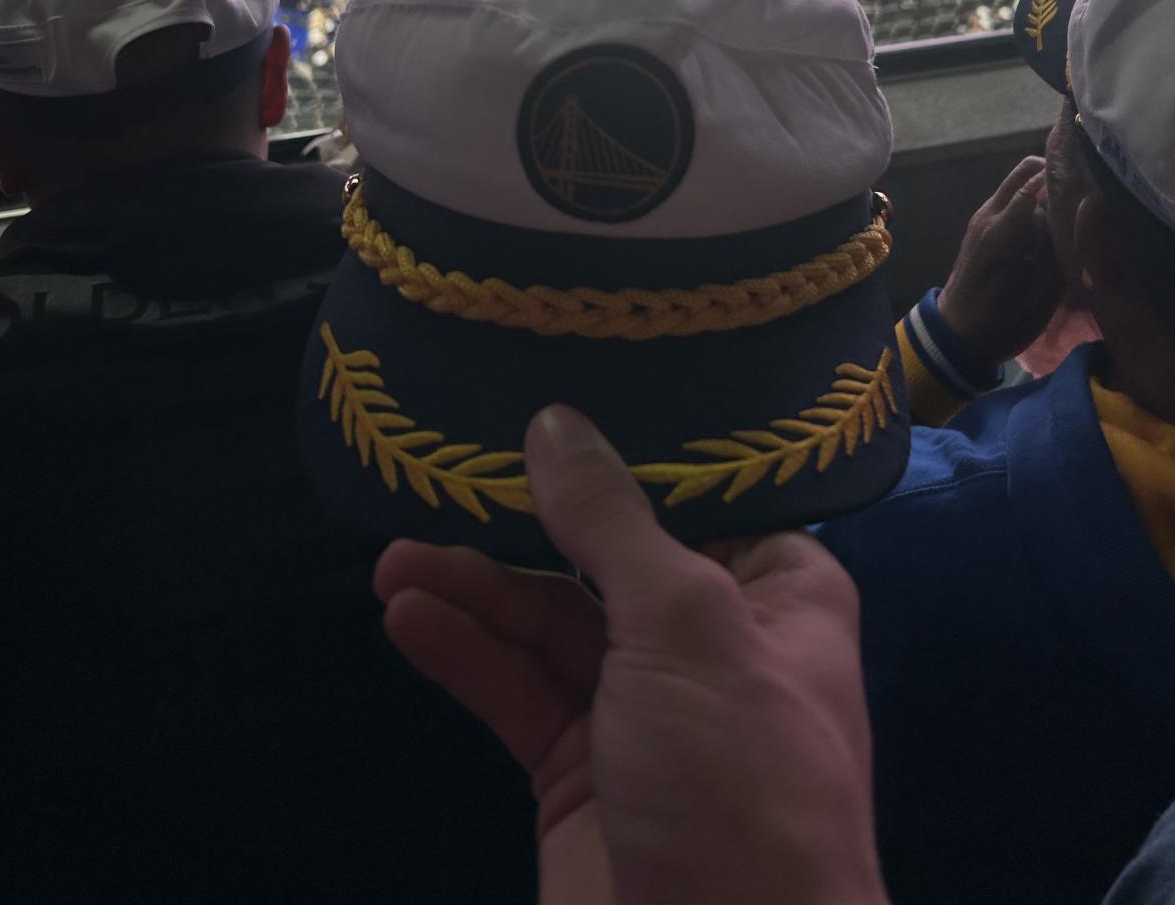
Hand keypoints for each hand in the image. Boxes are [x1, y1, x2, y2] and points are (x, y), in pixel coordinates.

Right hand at [375, 406, 889, 904]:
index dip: (624, 451)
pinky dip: (466, 654)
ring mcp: (644, 713)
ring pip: (550, 624)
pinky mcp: (581, 776)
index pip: (699, 496)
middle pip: (607, 555)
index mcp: (780, 593)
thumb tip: (555, 421)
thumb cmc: (736, 777)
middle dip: (526, 520)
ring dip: (477, 591)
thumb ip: (610, 520)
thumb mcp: (682, 621)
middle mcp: (714, 641)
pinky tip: (409, 616)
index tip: (545, 398)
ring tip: (394, 558)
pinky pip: (517, 693)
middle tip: (443, 474)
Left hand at [937, 157, 1063, 368]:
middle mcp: (989, 215)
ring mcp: (982, 219)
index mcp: (1003, 230)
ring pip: (1016, 184)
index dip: (1065, 175)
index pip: (1035, 183)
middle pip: (1024, 171)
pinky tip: (1050, 225)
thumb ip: (1058, 250)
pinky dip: (1029, 202)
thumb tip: (1077, 218)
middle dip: (1053, 172)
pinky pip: (1009, 202)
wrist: (957, 335)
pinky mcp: (980, 228)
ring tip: (1070, 208)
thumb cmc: (1002, 321)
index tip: (1093, 176)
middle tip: (1082, 189)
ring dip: (1041, 188)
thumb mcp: (1041, 294)